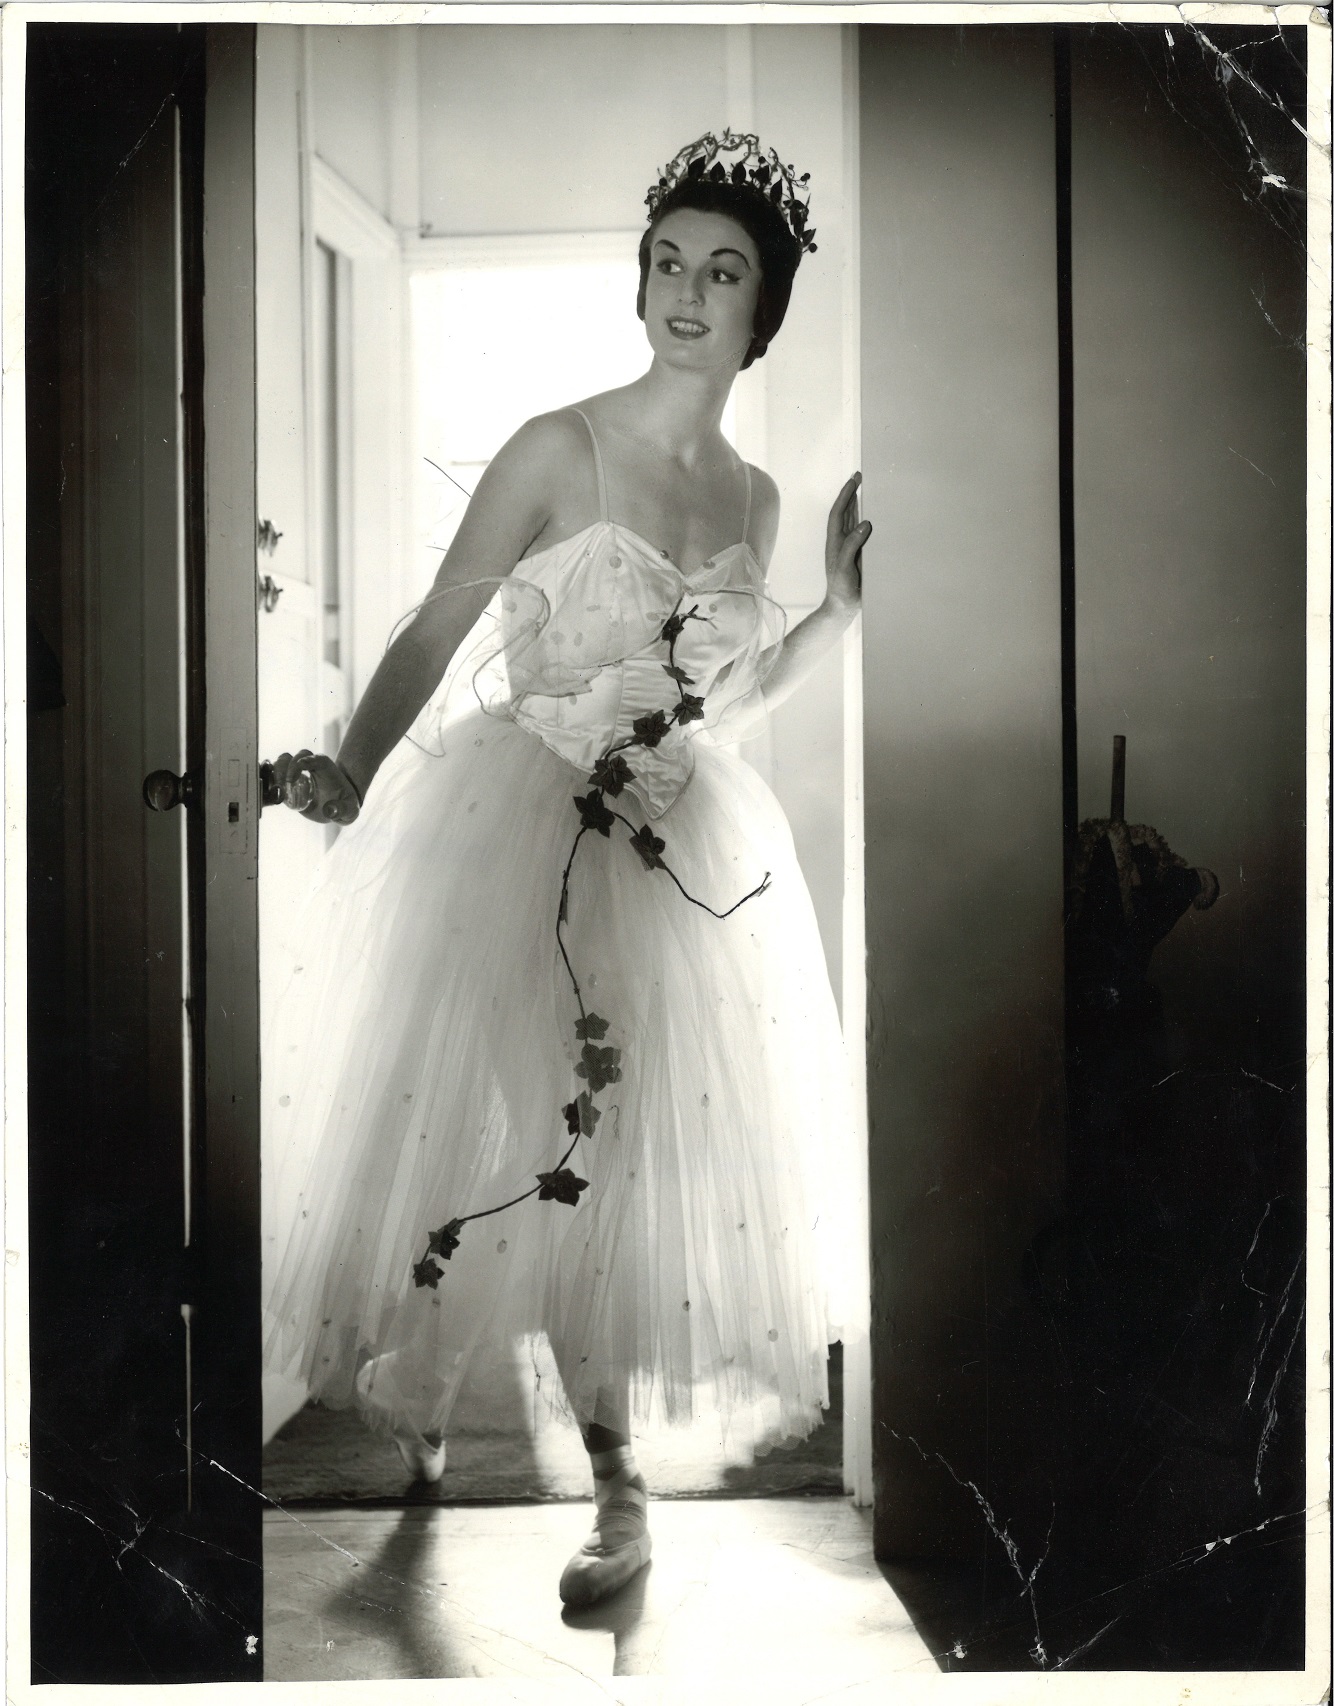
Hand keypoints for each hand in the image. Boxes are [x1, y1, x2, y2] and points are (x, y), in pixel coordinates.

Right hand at [271, 750, 361, 824]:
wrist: (337, 806)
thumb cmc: (345, 804)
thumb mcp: (349, 809)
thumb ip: (342, 809)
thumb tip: (329, 811)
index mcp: (324, 766)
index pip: (313, 758)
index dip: (302, 762)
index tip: (294, 777)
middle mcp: (309, 765)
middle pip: (294, 757)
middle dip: (287, 768)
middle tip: (287, 784)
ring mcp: (297, 772)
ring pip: (282, 762)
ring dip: (276, 773)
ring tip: (278, 789)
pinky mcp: (288, 782)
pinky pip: (276, 774)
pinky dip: (271, 780)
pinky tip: (273, 793)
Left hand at [825, 472, 871, 613]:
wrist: (843, 606)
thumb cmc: (841, 588)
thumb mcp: (845, 567)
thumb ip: (852, 546)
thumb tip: (864, 524)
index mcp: (835, 542)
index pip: (838, 513)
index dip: (845, 496)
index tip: (854, 481)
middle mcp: (841, 541)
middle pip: (845, 512)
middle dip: (851, 494)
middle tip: (860, 476)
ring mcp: (850, 547)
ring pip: (852, 519)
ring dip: (857, 503)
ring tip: (864, 488)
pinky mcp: (858, 553)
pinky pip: (861, 532)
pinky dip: (864, 519)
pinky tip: (872, 513)